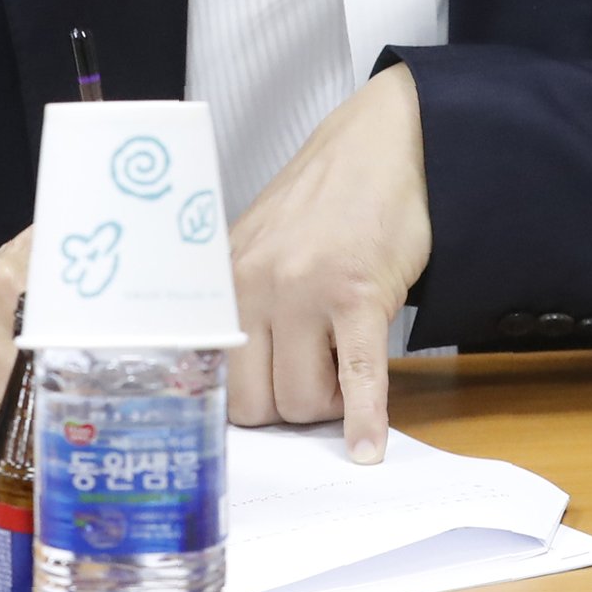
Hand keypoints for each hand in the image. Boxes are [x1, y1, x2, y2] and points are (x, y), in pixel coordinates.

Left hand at [227, 64, 430, 463]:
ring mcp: (306, 291)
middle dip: (286, 411)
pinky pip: (359, 377)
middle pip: (254, 402)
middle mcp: (255, 285)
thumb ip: (246, 304)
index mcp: (225, 278)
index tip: (262, 407)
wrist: (379, 145)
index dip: (244, 402)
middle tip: (313, 385)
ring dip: (329, 405)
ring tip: (345, 368)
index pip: (212, 376)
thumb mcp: (261, 244)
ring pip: (303, 400)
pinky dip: (366, 419)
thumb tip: (241, 382)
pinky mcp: (358, 295)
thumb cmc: (324, 199)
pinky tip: (370, 446)